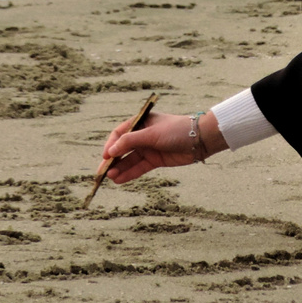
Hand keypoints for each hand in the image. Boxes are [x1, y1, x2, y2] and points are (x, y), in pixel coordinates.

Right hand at [99, 110, 227, 184]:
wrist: (200, 140)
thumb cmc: (176, 130)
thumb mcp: (151, 134)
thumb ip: (131, 141)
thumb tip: (112, 150)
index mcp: (140, 123)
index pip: (120, 133)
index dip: (111, 145)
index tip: (106, 156)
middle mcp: (143, 135)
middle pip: (123, 148)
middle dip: (112, 160)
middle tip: (102, 171)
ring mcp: (149, 148)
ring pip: (130, 160)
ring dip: (120, 168)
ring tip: (110, 177)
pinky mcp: (155, 160)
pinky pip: (139, 168)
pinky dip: (129, 174)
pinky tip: (119, 180)